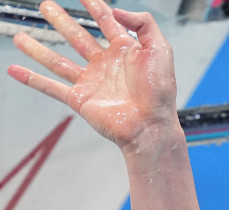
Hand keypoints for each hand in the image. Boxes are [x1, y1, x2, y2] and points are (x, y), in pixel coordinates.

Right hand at [7, 0, 177, 148]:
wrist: (151, 126)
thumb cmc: (160, 93)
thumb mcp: (161, 49)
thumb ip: (144, 23)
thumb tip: (117, 10)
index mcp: (125, 51)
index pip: (106, 21)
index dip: (94, 6)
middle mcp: (105, 65)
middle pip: (77, 37)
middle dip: (61, 21)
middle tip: (45, 6)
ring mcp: (91, 82)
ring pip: (57, 61)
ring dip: (38, 49)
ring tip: (20, 36)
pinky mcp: (80, 100)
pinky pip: (51, 88)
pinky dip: (32, 80)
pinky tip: (15, 70)